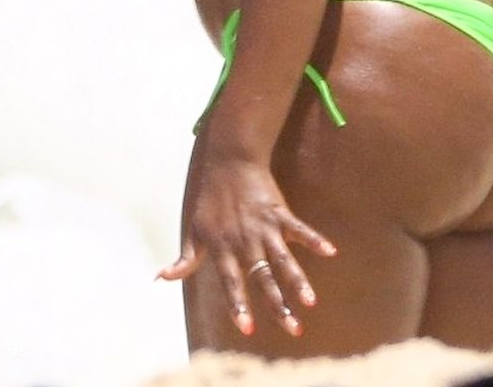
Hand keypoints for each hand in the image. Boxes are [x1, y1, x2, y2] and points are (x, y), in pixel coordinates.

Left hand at [159, 155, 335, 337]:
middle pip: (263, 278)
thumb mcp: (193, 230)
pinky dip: (314, 239)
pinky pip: (299, 228)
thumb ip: (185, 259)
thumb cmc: (209, 200)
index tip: (247, 328)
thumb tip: (161, 279)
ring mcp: (264, 227)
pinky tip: (330, 251)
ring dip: (298, 280)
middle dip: (277, 305)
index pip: (231, 281)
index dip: (238, 304)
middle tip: (293, 330)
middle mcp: (245, 241)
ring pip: (283, 259)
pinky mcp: (279, 213)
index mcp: (223, 247)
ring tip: (310, 303)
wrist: (228, 162)